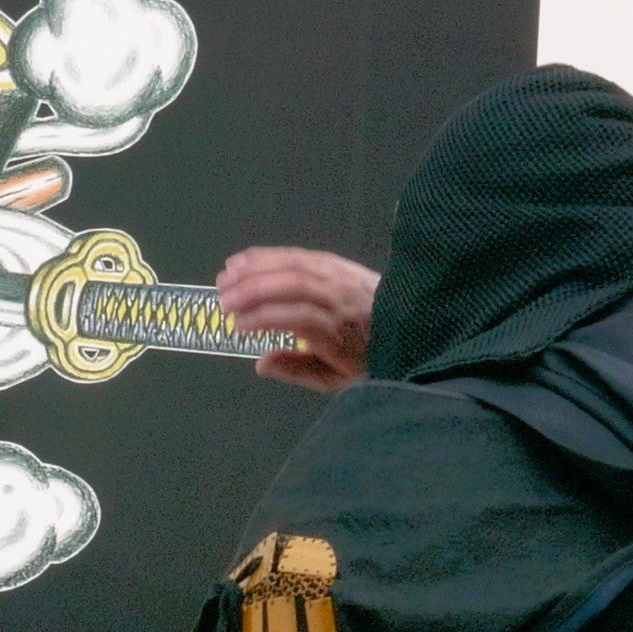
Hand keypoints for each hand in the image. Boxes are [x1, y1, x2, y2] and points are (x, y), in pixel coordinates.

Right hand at [215, 246, 376, 392]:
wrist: (410, 326)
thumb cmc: (369, 358)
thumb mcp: (337, 379)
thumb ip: (297, 371)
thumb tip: (260, 363)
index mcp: (339, 330)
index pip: (297, 317)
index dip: (263, 317)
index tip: (238, 325)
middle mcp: (339, 298)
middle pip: (292, 285)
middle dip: (252, 290)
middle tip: (222, 301)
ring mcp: (339, 275)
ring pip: (293, 264)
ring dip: (254, 268)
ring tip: (225, 278)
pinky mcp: (336, 262)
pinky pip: (299, 253)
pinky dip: (268, 255)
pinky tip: (244, 260)